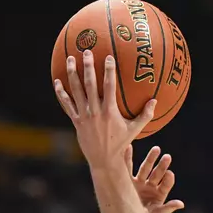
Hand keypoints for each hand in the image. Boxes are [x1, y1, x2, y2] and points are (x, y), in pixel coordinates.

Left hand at [54, 50, 156, 170]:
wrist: (104, 161)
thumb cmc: (121, 144)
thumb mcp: (134, 130)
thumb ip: (145, 115)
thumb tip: (155, 101)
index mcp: (110, 112)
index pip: (109, 86)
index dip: (108, 70)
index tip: (108, 57)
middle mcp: (95, 112)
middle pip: (90, 84)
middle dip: (88, 66)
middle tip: (86, 51)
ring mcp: (84, 116)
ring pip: (76, 91)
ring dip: (73, 74)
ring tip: (71, 59)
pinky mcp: (76, 121)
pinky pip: (67, 104)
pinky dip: (61, 93)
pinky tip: (57, 82)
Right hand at [129, 145, 184, 212]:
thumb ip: (168, 208)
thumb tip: (181, 204)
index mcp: (159, 195)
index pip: (166, 185)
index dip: (168, 179)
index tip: (170, 173)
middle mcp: (150, 187)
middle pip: (157, 174)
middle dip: (162, 166)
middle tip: (167, 157)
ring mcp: (139, 183)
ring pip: (145, 168)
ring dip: (151, 159)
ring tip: (156, 149)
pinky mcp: (127, 181)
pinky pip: (128, 168)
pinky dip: (128, 158)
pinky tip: (130, 147)